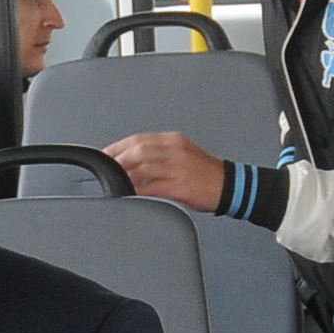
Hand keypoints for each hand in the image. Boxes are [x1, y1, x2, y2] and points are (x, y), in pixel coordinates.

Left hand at [105, 131, 228, 213]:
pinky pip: (152, 187)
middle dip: (117, 160)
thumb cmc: (203, 173)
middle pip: (138, 150)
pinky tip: (128, 194)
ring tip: (113, 182)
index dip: (118, 147)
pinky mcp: (179, 186)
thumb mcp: (182, 155)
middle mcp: (175, 150)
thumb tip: (132, 162)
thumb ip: (159, 155)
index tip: (105, 154)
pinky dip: (137, 190)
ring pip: (143, 166)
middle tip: (105, 169)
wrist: (228, 185)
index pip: (139, 139)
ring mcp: (178, 167)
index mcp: (173, 141)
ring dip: (124, 175)